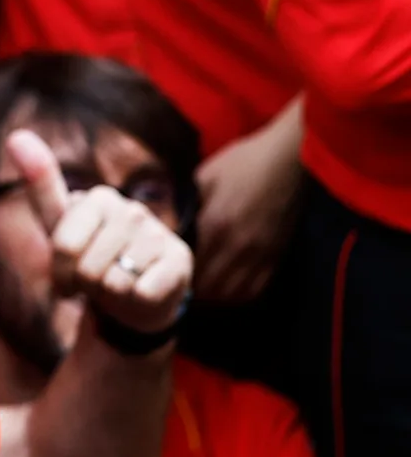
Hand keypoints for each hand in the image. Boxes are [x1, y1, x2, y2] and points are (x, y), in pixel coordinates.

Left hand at [10, 129, 190, 335]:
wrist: (137, 293)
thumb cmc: (91, 257)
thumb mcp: (60, 228)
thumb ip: (41, 186)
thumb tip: (16, 135)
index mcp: (99, 198)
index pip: (64, 247)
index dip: (61, 274)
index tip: (66, 276)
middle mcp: (132, 209)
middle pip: (88, 269)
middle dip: (86, 285)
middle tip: (95, 282)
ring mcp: (159, 233)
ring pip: (116, 283)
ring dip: (111, 295)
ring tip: (116, 284)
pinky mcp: (180, 260)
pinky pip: (143, 293)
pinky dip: (136, 301)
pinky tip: (140, 292)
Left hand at [191, 103, 302, 304]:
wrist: (288, 160)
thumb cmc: (242, 163)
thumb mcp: (203, 178)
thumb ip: (188, 205)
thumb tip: (174, 225)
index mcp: (215, 225)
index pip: (192, 267)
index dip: (178, 274)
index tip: (168, 272)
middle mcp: (239, 247)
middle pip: (213, 288)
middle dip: (195, 291)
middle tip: (183, 284)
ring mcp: (262, 254)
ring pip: (236, 294)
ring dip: (218, 296)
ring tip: (204, 288)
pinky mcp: (278, 255)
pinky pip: (258, 288)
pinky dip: (240, 293)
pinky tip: (229, 286)